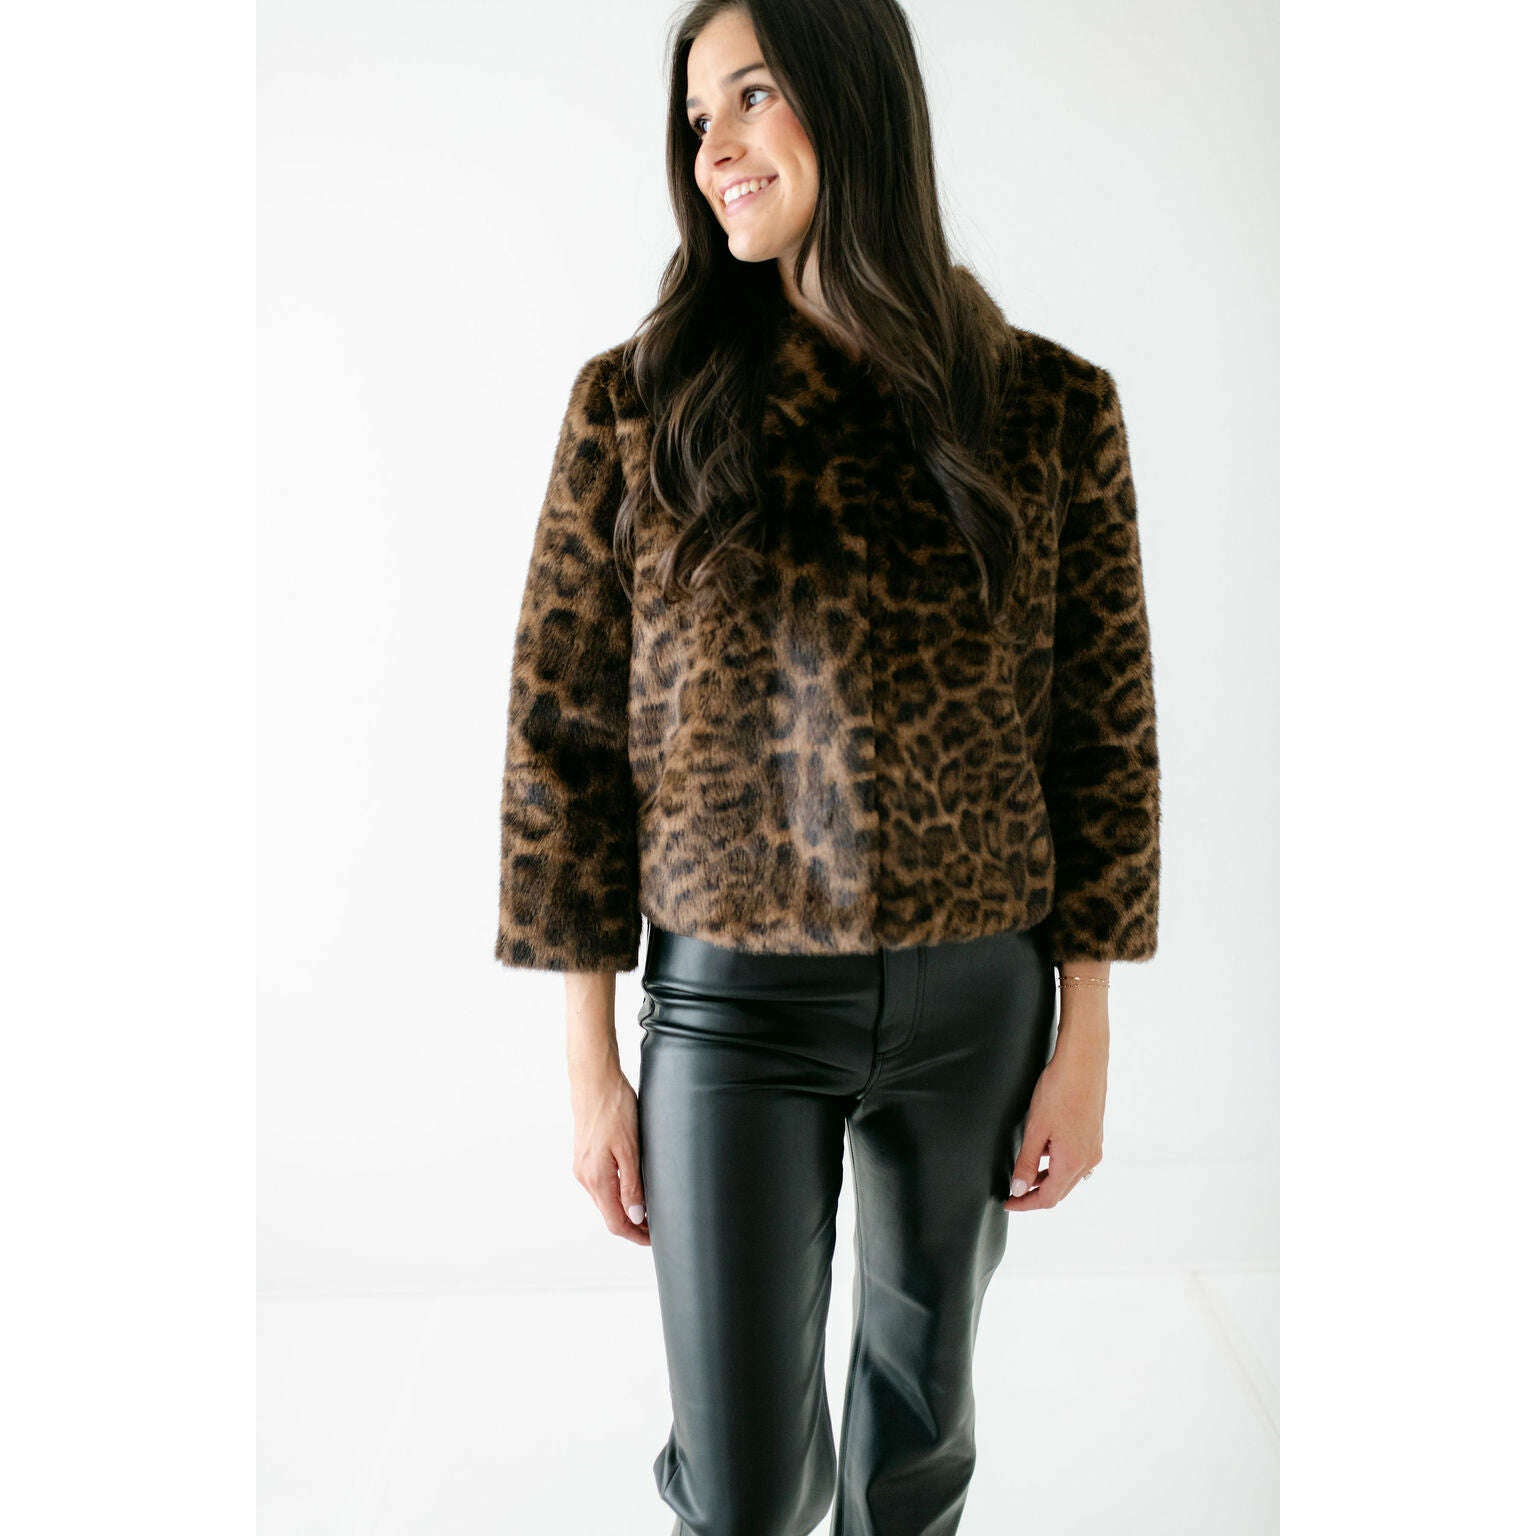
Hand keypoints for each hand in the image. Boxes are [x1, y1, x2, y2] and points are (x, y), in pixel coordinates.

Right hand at [570, 1067, 649, 1245]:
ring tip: (649, 1208)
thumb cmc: (614, 1107)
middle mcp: (585, 1177)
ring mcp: (582, 1166)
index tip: (653, 1239)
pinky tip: (632, 1187)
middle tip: (656, 1226)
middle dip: (632, 1224)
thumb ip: (632, 1185)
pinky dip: (617, 1193)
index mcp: (597, 1178)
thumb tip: (635, 1217)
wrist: (594, 1080)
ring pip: (605, 1200)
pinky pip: (601, 1184)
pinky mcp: (585, 1156)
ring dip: (624, 1209)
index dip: (635, 1235)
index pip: (615, 1222)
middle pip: (609, 1214)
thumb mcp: (630, 1148)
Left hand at [1005, 1005, 1107, 1211]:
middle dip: (1036, 1194)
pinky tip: (1044, 1151)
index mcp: (1073, 1162)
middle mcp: (1089, 1159)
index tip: (1008, 1202)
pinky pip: (1075, 1160)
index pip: (1048, 1198)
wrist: (1084, 1062)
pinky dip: (1058, 1164)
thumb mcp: (1036, 1129)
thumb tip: (1019, 1190)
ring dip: (1047, 1179)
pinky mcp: (1095, 1135)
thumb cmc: (1059, 1091)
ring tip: (1024, 1172)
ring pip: (1069, 1176)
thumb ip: (1027, 1162)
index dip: (1026, 1204)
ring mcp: (1094, 1147)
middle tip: (1013, 1192)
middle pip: (1060, 1190)